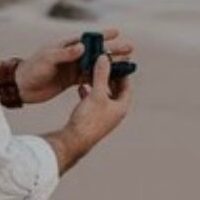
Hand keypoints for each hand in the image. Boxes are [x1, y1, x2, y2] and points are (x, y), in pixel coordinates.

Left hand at [15, 28, 132, 104]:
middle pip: (97, 51)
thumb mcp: (48, 59)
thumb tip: (82, 46)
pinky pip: (89, 77)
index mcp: (67, 45)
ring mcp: (72, 67)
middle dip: (113, 49)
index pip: (89, 38)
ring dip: (110, 64)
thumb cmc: (32, 68)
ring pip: (95, 64)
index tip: (117, 32)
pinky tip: (110, 79)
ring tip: (126, 64)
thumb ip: (65, 53)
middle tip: (130, 49)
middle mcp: (72, 55)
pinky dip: (100, 77)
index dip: (103, 35)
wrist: (21, 86)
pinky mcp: (70, 79)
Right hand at [44, 53, 131, 174]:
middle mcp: (115, 113)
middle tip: (104, 65)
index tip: (117, 62)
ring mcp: (104, 117)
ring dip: (98, 85)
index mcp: (121, 107)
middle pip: (115, 90)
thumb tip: (105, 58)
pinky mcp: (93, 120)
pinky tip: (80, 88)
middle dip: (109, 78)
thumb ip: (101, 75)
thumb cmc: (88, 119)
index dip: (123, 73)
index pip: (127, 86)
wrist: (73, 141)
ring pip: (103, 96)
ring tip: (92, 73)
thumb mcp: (96, 94)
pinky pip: (94, 103)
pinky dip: (89, 94)